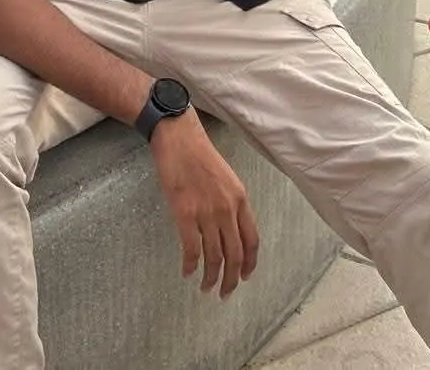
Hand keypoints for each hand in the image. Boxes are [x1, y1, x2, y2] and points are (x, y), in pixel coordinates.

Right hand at [149, 110, 259, 297]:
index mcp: (240, 199)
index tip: (246, 276)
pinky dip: (191, 265)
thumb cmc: (198, 153)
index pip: (252, 239)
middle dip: (232, 278)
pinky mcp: (185, 213)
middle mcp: (227, 208)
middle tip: (225, 293)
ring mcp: (207, 212)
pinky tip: (187, 272)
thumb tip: (227, 227)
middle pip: (235, 254)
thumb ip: (229, 202)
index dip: (250, 262)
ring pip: (214, 256)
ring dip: (211, 277)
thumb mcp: (225, 177)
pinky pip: (191, 248)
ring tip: (206, 288)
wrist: (178, 136)